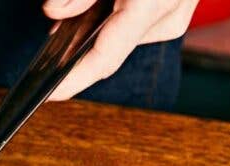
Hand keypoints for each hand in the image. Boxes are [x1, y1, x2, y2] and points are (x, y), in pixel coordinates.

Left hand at [43, 0, 198, 100]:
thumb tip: (53, 13)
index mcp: (151, 3)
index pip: (104, 58)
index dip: (74, 81)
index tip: (50, 94)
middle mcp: (169, 14)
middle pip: (111, 48)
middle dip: (81, 46)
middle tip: (55, 34)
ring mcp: (178, 14)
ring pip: (124, 37)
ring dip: (100, 28)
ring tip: (84, 10)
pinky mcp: (179, 11)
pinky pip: (140, 26)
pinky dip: (119, 19)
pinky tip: (111, 5)